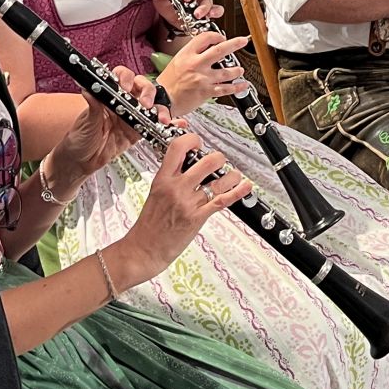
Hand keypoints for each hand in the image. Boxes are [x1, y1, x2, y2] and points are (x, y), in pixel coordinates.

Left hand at [44, 65, 159, 189]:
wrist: (81, 162)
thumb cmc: (79, 139)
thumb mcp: (86, 122)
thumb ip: (92, 106)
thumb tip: (90, 88)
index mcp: (108, 96)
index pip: (122, 78)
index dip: (127, 79)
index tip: (126, 87)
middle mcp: (122, 103)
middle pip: (141, 88)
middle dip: (146, 92)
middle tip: (144, 103)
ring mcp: (132, 117)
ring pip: (151, 105)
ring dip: (159, 108)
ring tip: (160, 117)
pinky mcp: (138, 132)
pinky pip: (153, 125)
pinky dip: (165, 123)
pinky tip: (173, 123)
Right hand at [115, 132, 248, 282]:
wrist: (144, 249)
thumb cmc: (149, 225)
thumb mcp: (155, 193)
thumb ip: (171, 178)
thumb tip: (187, 166)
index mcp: (162, 179)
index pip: (178, 147)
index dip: (192, 139)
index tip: (197, 142)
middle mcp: (176, 188)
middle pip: (206, 161)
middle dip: (218, 158)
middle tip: (219, 161)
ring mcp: (187, 203)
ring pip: (218, 181)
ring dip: (231, 176)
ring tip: (234, 175)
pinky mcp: (197, 218)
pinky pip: (222, 200)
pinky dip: (237, 192)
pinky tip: (244, 186)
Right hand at [156, 30, 250, 114]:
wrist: (163, 99)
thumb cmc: (168, 82)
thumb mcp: (177, 60)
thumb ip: (192, 54)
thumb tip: (207, 49)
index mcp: (187, 54)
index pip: (205, 38)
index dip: (216, 36)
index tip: (222, 37)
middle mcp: (196, 64)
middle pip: (219, 50)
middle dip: (234, 44)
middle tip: (242, 41)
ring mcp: (202, 78)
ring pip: (226, 71)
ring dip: (236, 70)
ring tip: (240, 69)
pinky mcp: (206, 91)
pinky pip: (225, 88)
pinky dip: (237, 87)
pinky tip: (242, 84)